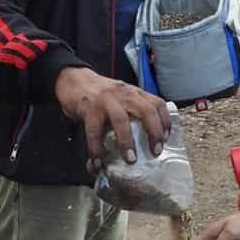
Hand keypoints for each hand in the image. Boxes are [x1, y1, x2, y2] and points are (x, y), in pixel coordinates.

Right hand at [54, 67, 169, 164]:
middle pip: (146, 111)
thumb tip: (145, 139)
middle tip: (155, 151)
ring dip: (127, 141)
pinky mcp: (89, 108)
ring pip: (121, 120)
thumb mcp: (122, 96)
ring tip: (130, 159)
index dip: (165, 121)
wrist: (73, 79)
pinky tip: (98, 159)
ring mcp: (106, 100)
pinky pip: (94, 131)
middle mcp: (124, 94)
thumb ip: (133, 111)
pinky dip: (96, 148)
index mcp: (134, 93)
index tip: (166, 138)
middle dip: (153, 133)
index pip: (157, 103)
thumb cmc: (100, 93)